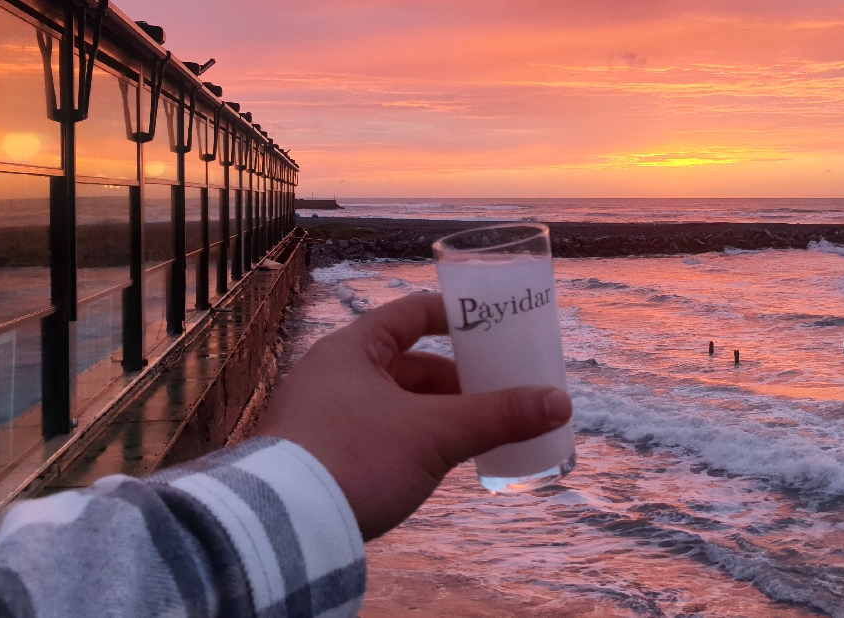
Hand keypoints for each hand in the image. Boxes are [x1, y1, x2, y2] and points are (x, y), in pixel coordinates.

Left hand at [256, 291, 572, 538]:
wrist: (284, 528)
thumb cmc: (356, 458)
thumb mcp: (435, 434)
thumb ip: (498, 416)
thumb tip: (559, 402)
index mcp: (351, 350)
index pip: (409, 315)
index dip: (453, 316)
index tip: (491, 325)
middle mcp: (331, 376)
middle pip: (407, 365)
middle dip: (456, 381)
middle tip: (497, 395)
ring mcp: (321, 418)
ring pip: (394, 405)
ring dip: (436, 415)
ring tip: (476, 433)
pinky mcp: (318, 457)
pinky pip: (378, 435)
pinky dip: (412, 441)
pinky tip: (437, 463)